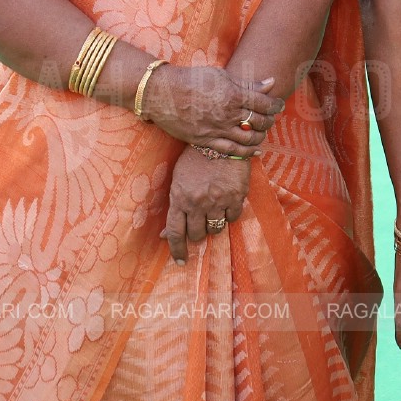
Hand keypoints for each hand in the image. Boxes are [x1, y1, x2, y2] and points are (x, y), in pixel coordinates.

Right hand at [144, 66, 282, 157]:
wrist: (163, 94)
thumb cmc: (193, 80)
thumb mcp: (221, 76)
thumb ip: (247, 83)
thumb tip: (271, 83)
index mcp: (233, 95)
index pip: (264, 103)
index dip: (275, 105)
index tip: (278, 104)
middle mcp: (227, 115)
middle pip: (259, 122)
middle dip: (270, 120)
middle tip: (272, 117)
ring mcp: (217, 130)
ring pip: (249, 139)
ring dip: (261, 136)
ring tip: (263, 131)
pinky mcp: (206, 141)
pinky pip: (231, 150)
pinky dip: (247, 152)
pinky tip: (256, 150)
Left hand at [162, 149, 250, 263]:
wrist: (221, 139)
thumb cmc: (196, 158)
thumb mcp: (178, 180)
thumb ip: (174, 206)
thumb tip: (165, 235)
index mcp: (179, 198)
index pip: (175, 233)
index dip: (177, 250)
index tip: (181, 261)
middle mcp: (197, 203)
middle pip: (196, 234)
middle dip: (197, 233)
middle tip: (200, 224)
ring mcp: (218, 201)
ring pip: (215, 229)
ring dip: (213, 224)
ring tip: (214, 212)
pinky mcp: (236, 196)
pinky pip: (233, 217)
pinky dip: (230, 214)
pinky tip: (228, 203)